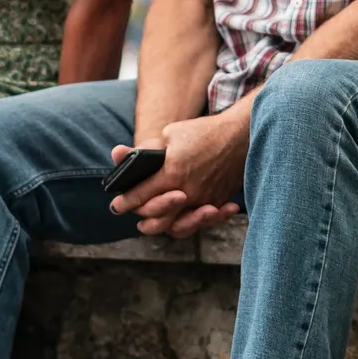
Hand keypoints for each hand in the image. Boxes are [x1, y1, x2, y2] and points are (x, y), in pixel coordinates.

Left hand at [109, 109, 245, 238]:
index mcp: (172, 173)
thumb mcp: (171, 133)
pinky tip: (189, 218)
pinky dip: (195, 223)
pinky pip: (202, 221)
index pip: (141, 195)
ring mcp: (205, 200)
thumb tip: (118, 154)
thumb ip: (145, 149)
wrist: (241, 134)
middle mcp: (188, 191)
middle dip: (143, 218)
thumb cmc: (204, 132)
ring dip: (166, 226)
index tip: (116, 205)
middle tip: (137, 217)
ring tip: (156, 222)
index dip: (125, 202)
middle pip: (158, 219)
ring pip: (180, 226)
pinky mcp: (218, 201)